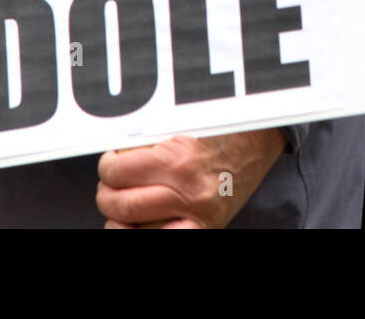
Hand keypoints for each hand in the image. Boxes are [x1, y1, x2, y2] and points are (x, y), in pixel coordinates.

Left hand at [97, 128, 286, 228]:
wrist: (258, 143)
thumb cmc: (220, 130)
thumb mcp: (181, 126)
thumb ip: (148, 141)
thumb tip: (114, 153)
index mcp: (178, 159)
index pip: (118, 171)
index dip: (106, 167)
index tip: (109, 163)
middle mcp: (186, 191)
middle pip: (121, 203)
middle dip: (107, 194)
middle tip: (111, 185)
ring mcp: (196, 214)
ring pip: (134, 229)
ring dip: (118, 218)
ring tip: (121, 208)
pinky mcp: (206, 227)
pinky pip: (165, 238)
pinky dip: (144, 233)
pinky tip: (139, 226)